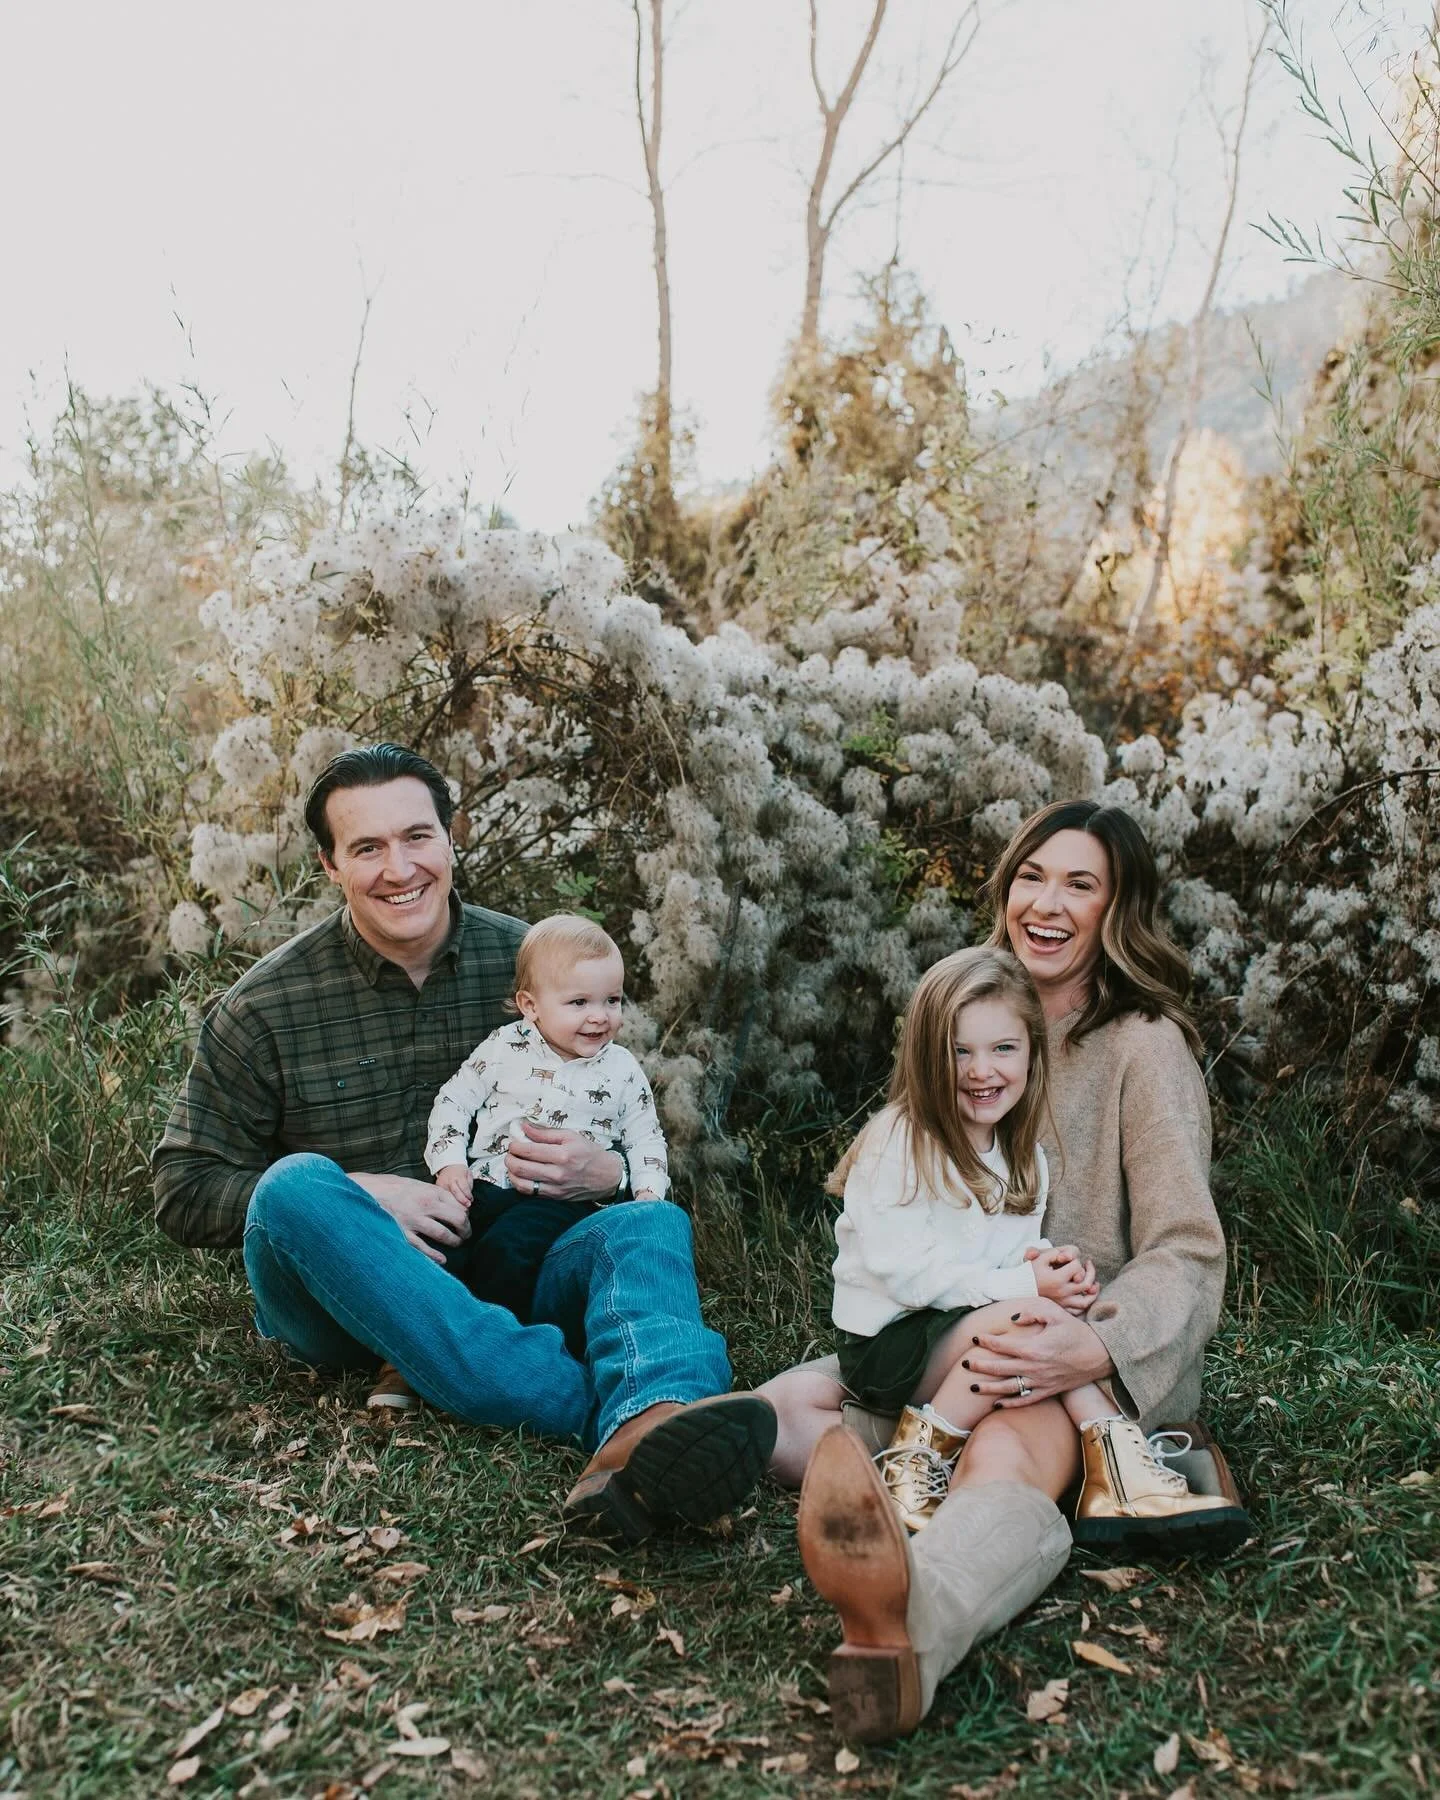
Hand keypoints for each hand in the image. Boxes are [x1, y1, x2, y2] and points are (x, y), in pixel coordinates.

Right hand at [347, 1171, 471, 1264]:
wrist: (366, 1191)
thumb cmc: (391, 1188)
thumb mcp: (416, 1184)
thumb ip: (434, 1193)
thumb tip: (453, 1204)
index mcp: (430, 1192)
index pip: (459, 1205)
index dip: (466, 1215)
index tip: (465, 1220)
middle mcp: (425, 1205)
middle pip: (458, 1219)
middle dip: (466, 1230)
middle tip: (466, 1235)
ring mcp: (414, 1221)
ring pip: (444, 1235)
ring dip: (455, 1241)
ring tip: (457, 1243)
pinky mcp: (402, 1233)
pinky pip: (423, 1248)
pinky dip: (435, 1255)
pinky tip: (442, 1259)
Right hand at [434, 1164, 473, 1203]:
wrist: (448, 1165)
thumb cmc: (459, 1170)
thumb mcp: (468, 1173)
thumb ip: (470, 1184)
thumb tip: (469, 1195)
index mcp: (459, 1176)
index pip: (464, 1188)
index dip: (468, 1195)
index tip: (471, 1199)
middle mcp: (450, 1180)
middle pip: (456, 1192)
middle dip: (462, 1201)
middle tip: (467, 1205)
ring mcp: (443, 1183)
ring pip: (449, 1196)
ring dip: (455, 1202)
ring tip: (460, 1207)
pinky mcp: (438, 1186)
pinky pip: (443, 1195)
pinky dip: (448, 1200)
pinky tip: (452, 1204)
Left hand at [504, 1121, 623, 1203]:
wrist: (606, 1176)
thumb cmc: (590, 1153)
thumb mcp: (571, 1136)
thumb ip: (545, 1133)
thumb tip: (525, 1127)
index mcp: (562, 1154)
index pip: (528, 1150)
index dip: (515, 1145)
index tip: (513, 1142)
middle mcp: (557, 1173)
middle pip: (520, 1168)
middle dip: (509, 1158)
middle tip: (510, 1152)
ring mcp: (555, 1188)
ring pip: (521, 1183)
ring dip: (511, 1173)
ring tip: (513, 1164)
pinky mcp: (555, 1197)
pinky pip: (530, 1193)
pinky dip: (520, 1183)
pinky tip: (521, 1176)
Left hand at [961, 1297, 1113, 1406]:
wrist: (1099, 1355)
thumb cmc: (1076, 1331)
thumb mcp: (1055, 1314)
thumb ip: (1032, 1312)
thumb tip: (1013, 1317)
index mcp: (1035, 1347)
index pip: (1003, 1345)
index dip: (987, 1341)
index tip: (975, 1337)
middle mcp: (1035, 1367)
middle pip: (1001, 1368)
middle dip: (980, 1366)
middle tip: (964, 1362)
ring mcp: (1041, 1382)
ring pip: (1009, 1388)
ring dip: (989, 1388)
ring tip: (972, 1387)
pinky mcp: (1048, 1391)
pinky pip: (1026, 1400)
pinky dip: (1010, 1403)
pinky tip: (995, 1404)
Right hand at [1029, 1244, 1097, 1309]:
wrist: (1019, 1287)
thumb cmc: (1030, 1271)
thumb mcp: (1040, 1257)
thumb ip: (1055, 1252)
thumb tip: (1068, 1256)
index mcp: (1057, 1279)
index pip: (1077, 1266)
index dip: (1075, 1259)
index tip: (1068, 1257)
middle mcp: (1062, 1292)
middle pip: (1086, 1283)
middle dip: (1090, 1272)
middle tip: (1088, 1264)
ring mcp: (1063, 1302)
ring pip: (1086, 1300)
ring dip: (1093, 1291)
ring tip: (1094, 1283)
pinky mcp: (1061, 1309)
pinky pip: (1078, 1310)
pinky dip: (1085, 1302)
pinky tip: (1086, 1294)